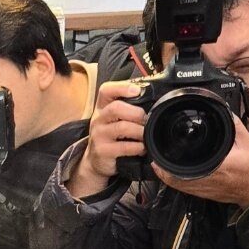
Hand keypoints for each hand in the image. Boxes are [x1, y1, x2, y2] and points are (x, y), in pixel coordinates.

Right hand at [66, 81, 147, 197]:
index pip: (106, 90)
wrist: (95, 160)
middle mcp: (98, 119)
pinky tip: (141, 148)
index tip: (137, 91)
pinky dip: (137, 147)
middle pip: (116, 108)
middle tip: (145, 120)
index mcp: (102, 108)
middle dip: (136, 113)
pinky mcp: (103, 150)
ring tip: (145, 135)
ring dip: (139, 131)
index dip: (122, 87)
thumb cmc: (110, 136)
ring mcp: (99, 135)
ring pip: (122, 127)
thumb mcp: (113, 119)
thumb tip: (153, 100)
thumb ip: (127, 108)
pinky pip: (124, 146)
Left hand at [156, 116, 248, 208]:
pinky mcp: (202, 193)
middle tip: (154, 153)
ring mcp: (201, 188)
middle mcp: (203, 180)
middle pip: (171, 177)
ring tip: (159, 160)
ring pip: (174, 184)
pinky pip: (181, 188)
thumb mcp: (248, 143)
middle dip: (160, 165)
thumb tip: (224, 112)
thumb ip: (235, 127)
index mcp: (213, 167)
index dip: (165, 161)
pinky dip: (173, 180)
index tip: (157, 150)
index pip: (181, 167)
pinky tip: (170, 171)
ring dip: (164, 173)